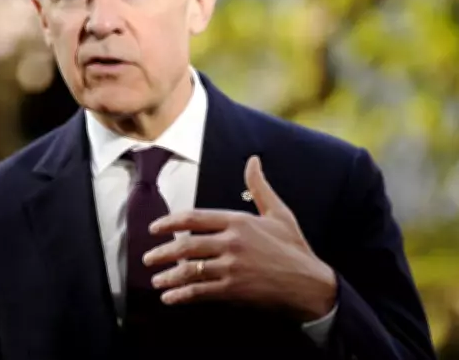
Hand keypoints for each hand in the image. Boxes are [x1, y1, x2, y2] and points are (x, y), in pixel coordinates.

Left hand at [143, 156, 336, 320]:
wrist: (311, 283)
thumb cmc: (293, 247)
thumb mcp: (279, 212)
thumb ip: (259, 186)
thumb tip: (253, 160)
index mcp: (238, 221)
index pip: (194, 218)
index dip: (170, 222)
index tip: (154, 228)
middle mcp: (232, 242)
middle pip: (186, 246)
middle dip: (162, 253)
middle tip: (148, 258)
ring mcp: (232, 267)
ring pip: (190, 270)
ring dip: (169, 276)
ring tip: (156, 280)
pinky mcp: (234, 289)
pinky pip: (201, 292)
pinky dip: (182, 295)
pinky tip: (171, 298)